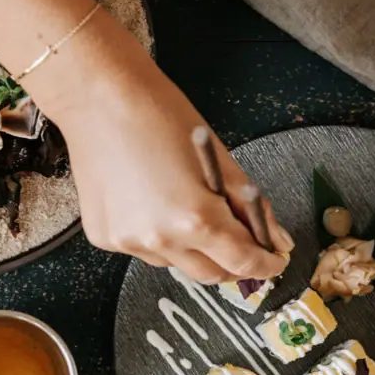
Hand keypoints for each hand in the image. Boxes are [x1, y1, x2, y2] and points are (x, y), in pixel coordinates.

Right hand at [53, 21, 292, 283]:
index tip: (275, 261)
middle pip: (209, 274)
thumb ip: (249, 205)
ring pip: (174, 262)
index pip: (242, 261)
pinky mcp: (105, 238)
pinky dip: (156, 236)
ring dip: (190, 248)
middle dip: (230, 263)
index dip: (265, 264)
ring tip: (186, 211)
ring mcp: (128, 243)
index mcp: (195, 219)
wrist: (98, 100)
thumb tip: (276, 239)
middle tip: (240, 242)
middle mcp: (160, 241)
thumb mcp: (219, 158)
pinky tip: (150, 203)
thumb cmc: (162, 116)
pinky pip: (142, 249)